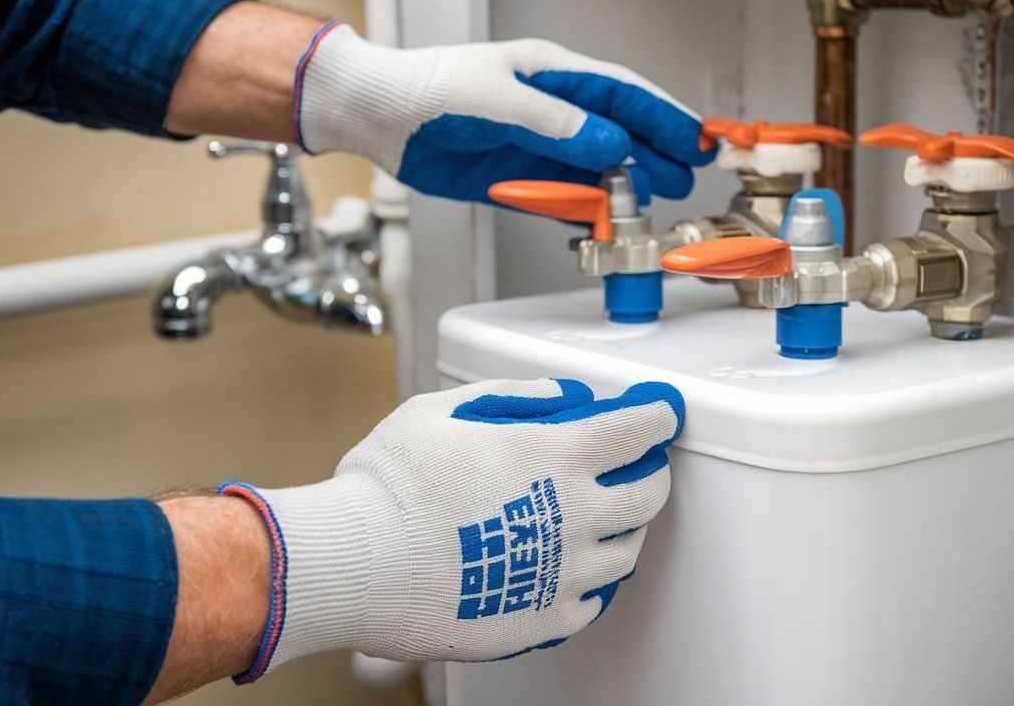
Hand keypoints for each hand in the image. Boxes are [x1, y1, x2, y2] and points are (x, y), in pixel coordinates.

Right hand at [218, 377, 682, 677]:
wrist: (354, 563)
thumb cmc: (390, 485)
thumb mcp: (443, 409)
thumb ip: (509, 396)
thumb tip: (553, 395)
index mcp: (556, 455)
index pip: (638, 430)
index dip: (657, 416)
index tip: (660, 414)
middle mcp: (574, 514)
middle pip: (649, 493)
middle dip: (652, 472)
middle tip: (641, 467)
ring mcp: (564, 572)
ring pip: (627, 552)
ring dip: (625, 529)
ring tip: (605, 521)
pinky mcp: (543, 617)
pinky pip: (591, 603)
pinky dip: (591, 583)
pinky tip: (573, 572)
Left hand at [294, 24, 712, 201]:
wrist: (376, 117)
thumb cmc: (428, 89)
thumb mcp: (498, 99)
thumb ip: (557, 125)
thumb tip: (612, 145)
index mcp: (552, 75)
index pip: (624, 95)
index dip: (665, 116)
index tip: (697, 139)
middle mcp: (550, 111)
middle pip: (618, 133)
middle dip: (656, 154)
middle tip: (686, 176)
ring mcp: (535, 146)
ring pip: (593, 169)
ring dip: (622, 187)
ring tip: (654, 202)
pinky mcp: (514, 180)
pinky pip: (559, 198)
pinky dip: (582, 211)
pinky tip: (604, 220)